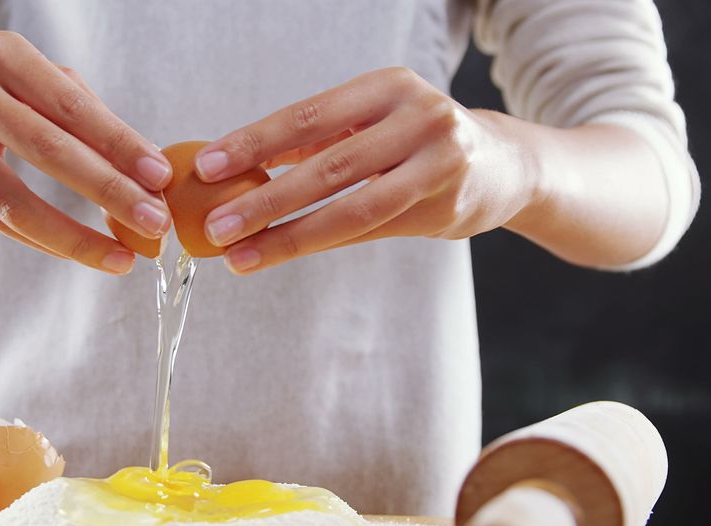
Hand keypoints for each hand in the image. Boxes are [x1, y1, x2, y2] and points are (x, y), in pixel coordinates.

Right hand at [0, 31, 172, 273]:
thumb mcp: (28, 72)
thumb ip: (82, 109)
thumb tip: (143, 164)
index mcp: (1, 55)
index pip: (71, 107)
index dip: (119, 145)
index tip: (159, 177)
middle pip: (46, 151)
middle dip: (108, 192)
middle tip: (154, 223)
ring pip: (13, 202)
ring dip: (75, 236)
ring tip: (122, 257)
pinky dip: (42, 240)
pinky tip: (80, 251)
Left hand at [193, 67, 538, 273]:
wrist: (504, 164)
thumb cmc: (417, 139)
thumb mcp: (373, 120)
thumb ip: (317, 139)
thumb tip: (239, 163)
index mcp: (388, 87)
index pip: (308, 115)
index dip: (254, 142)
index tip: (207, 166)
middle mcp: (419, 119)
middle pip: (327, 167)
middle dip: (264, 199)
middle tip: (214, 225)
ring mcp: (437, 166)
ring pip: (350, 209)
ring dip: (286, 234)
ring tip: (238, 253)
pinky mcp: (443, 210)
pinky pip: (368, 232)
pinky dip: (318, 244)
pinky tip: (277, 253)